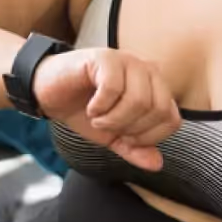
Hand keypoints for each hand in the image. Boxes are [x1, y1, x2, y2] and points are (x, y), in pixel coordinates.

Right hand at [31, 47, 180, 170]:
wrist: (49, 92)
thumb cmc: (83, 109)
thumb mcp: (112, 136)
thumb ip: (135, 149)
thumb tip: (157, 164)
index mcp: (155, 87)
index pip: (172, 120)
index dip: (148, 138)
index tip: (124, 137)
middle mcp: (146, 70)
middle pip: (159, 110)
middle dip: (130, 128)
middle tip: (107, 126)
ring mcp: (127, 60)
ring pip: (139, 100)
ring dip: (114, 119)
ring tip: (97, 118)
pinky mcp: (105, 57)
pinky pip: (114, 88)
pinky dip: (100, 106)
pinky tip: (91, 107)